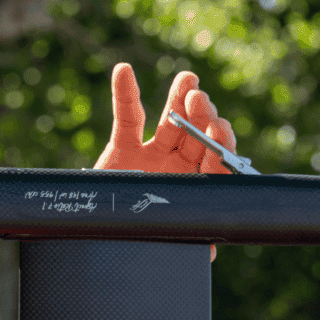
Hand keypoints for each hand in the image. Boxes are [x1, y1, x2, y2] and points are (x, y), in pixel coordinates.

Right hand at [94, 63, 236, 262]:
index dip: (219, 145)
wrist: (100, 242)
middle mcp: (180, 169)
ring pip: (171, 121)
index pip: (216, 164)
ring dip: (180, 98)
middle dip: (202, 116)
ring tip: (188, 79)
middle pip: (197, 136)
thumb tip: (209, 248)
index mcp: (197, 190)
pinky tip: (124, 71)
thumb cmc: (138, 242)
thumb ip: (189, 242)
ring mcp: (153, 156)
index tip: (218, 129)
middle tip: (200, 100)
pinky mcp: (124, 149)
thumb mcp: (168, 242)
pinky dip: (125, 94)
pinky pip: (127, 118)